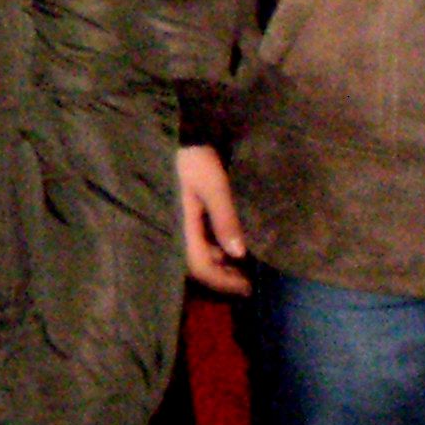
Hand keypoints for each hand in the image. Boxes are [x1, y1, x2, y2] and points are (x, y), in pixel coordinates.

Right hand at [178, 145, 249, 295]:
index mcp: (182, 227)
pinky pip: (195, 239)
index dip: (225, 282)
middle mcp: (176, 229)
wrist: (176, 135)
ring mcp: (177, 222)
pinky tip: (226, 242)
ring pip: (196, 253)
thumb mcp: (213, 186)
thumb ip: (225, 219)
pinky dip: (212, 246)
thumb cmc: (193, 159)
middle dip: (223, 275)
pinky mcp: (179, 214)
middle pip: (198, 265)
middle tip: (248, 281)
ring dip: (218, 260)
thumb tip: (239, 253)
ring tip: (241, 263)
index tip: (248, 289)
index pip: (202, 267)